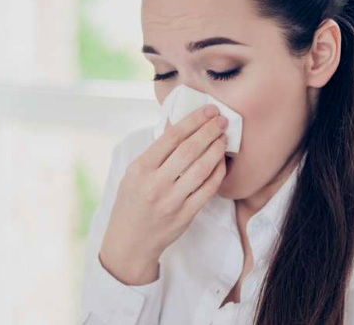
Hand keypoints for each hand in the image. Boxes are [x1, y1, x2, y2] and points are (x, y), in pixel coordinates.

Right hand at [99, 104, 227, 285]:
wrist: (130, 242)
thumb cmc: (131, 202)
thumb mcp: (133, 174)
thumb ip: (155, 154)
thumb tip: (181, 127)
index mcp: (140, 168)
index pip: (171, 137)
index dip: (193, 121)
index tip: (207, 110)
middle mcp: (155, 183)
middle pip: (189, 150)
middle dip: (208, 131)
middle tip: (221, 120)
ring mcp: (172, 200)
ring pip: (201, 168)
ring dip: (216, 150)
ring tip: (224, 138)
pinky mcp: (185, 215)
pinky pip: (207, 189)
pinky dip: (217, 173)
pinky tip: (222, 161)